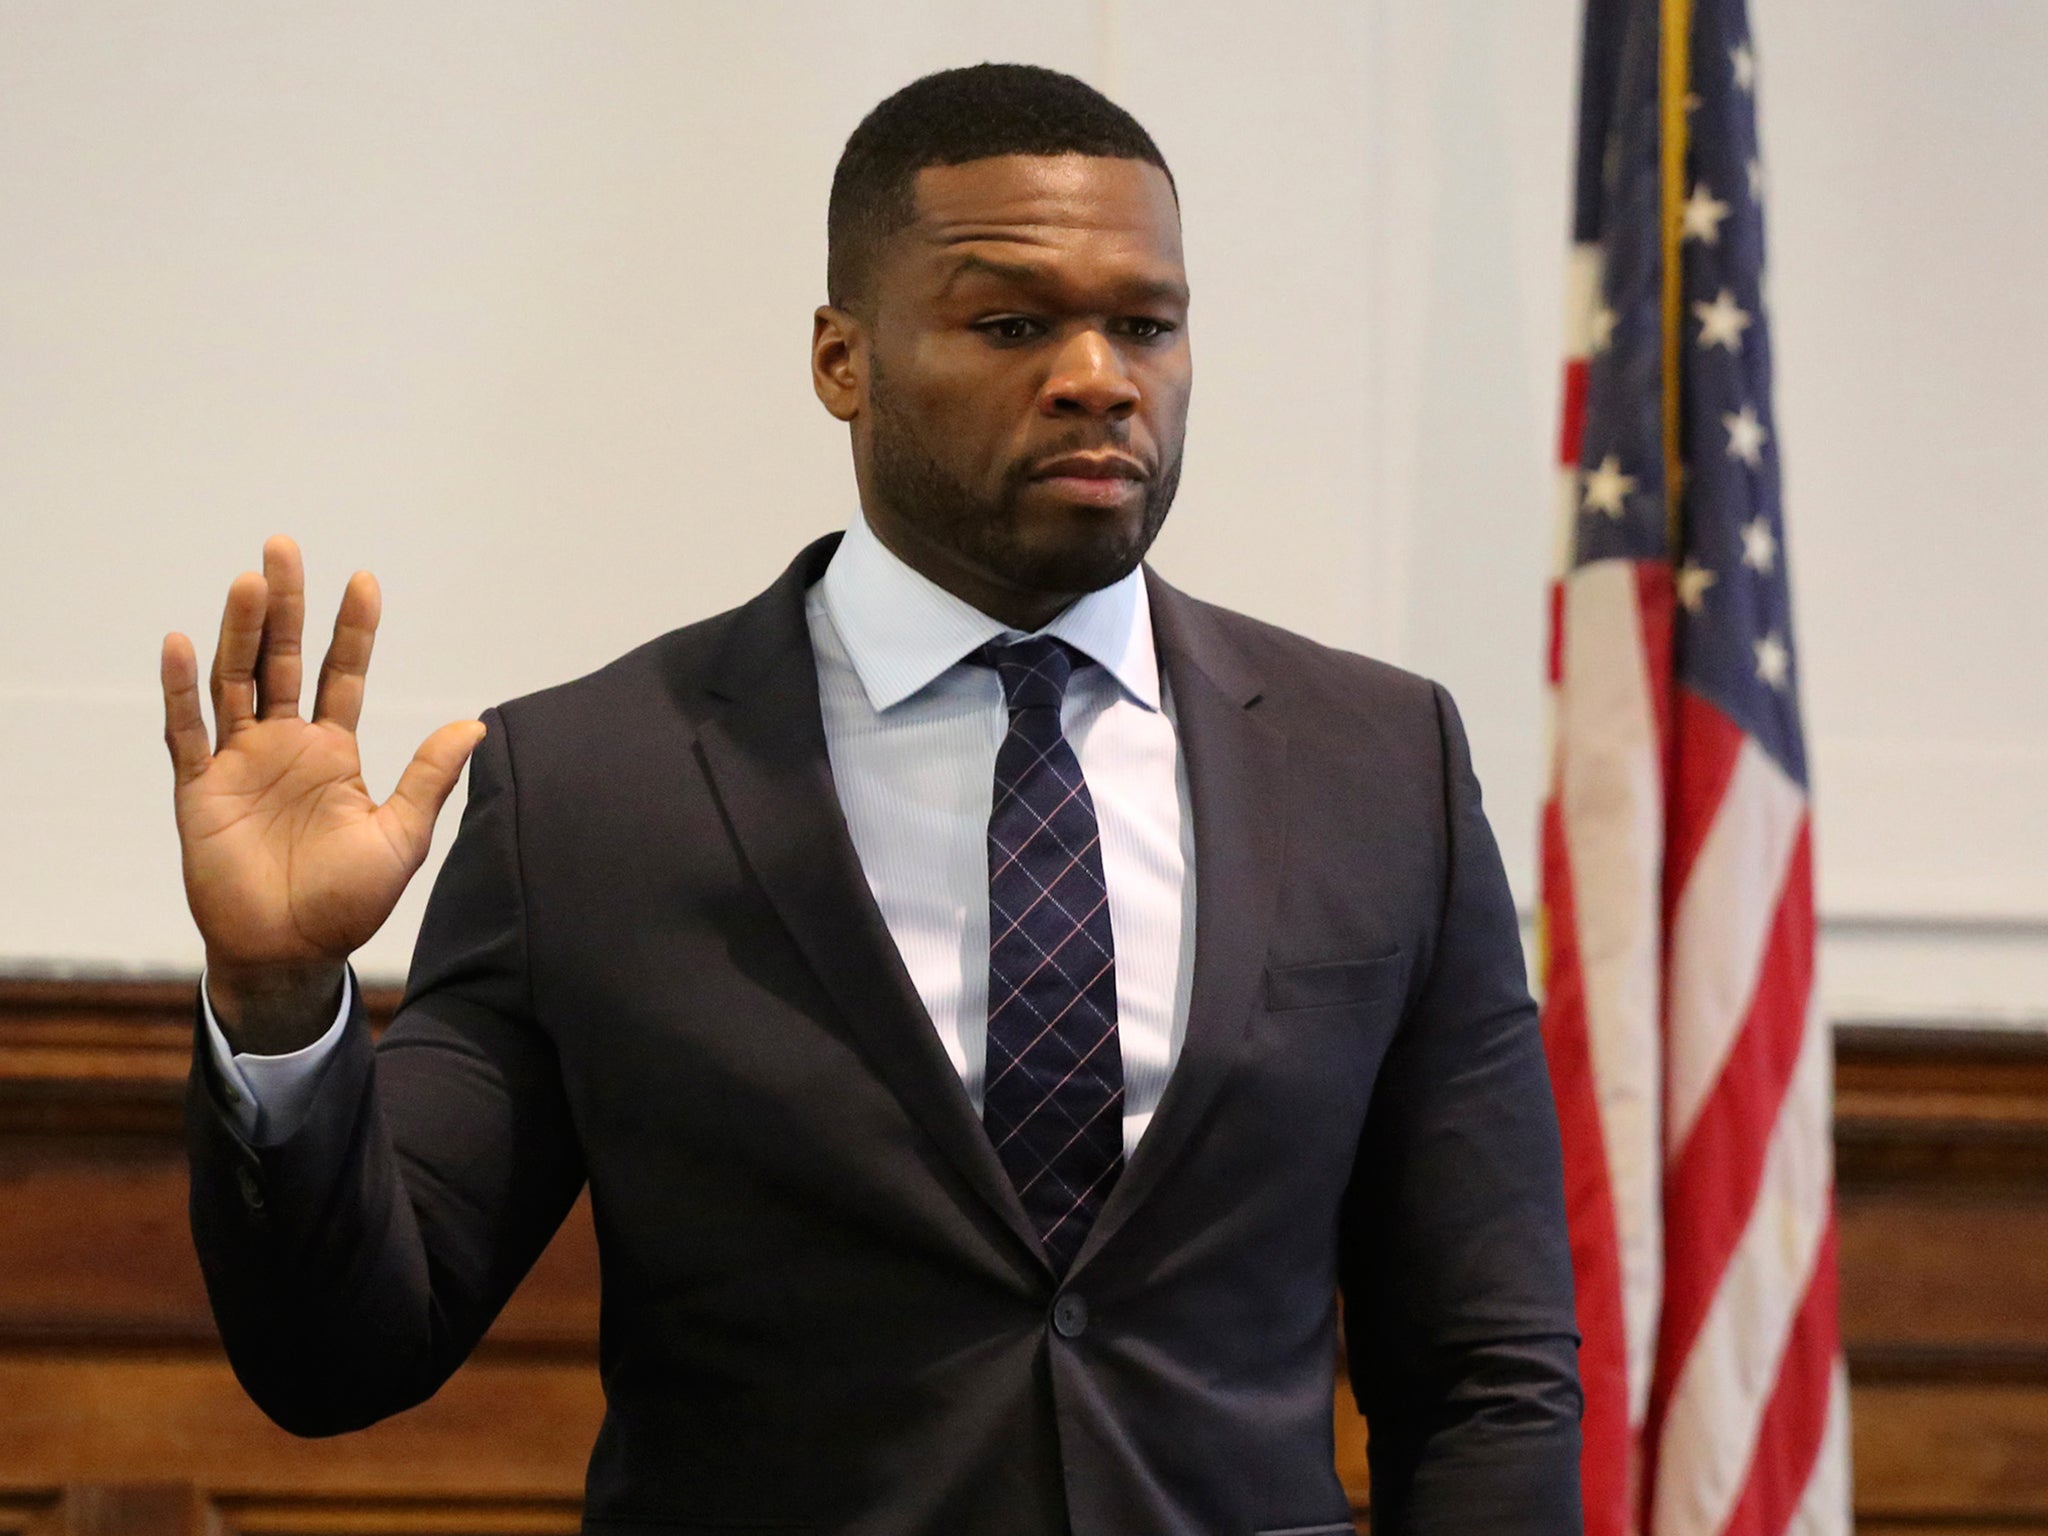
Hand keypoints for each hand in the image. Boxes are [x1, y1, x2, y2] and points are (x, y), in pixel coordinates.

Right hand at [161, 536, 484, 1049]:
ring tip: (246, 581)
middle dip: (283, 606)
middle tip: (283, 547)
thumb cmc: (348, 902)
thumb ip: (429, 777)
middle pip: (280, 659)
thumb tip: (476, 723)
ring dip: (237, 632)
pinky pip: (186, 733)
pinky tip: (182, 644)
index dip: (352, 629)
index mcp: (332, 752)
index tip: (364, 579)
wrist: (291, 953)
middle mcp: (284, 746)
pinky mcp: (201, 791)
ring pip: (234, 681)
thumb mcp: (401, 835)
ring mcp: (239, 764)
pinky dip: (181, 690)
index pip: (342, 673)